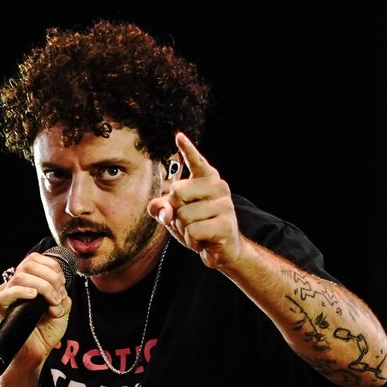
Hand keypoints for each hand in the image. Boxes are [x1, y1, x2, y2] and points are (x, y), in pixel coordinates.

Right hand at [0, 251, 71, 374]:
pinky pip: (5, 293)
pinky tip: (33, 297)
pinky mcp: (1, 306)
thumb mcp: (62, 307)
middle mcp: (16, 284)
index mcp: (29, 280)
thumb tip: (59, 288)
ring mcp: (7, 294)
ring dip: (43, 287)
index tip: (62, 284)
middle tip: (58, 296)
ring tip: (52, 303)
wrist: (38, 351)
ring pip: (21, 276)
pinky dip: (22, 291)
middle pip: (29, 264)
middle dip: (51, 277)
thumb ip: (62, 293)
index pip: (35, 258)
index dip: (52, 267)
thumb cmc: (46, 330)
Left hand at [150, 132, 241, 269]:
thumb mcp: (175, 215)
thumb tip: (164, 210)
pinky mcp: (225, 224)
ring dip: (184, 230)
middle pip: (177, 193)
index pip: (195, 161)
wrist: (222, 250)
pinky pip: (193, 231)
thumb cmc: (198, 227)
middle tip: (190, 221)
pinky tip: (203, 241)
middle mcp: (218, 186)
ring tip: (199, 232)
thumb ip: (161, 208)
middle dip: (176, 212)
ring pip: (184, 216)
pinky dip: (192, 241)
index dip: (187, 149)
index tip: (179, 136)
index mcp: (206, 179)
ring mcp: (224, 204)